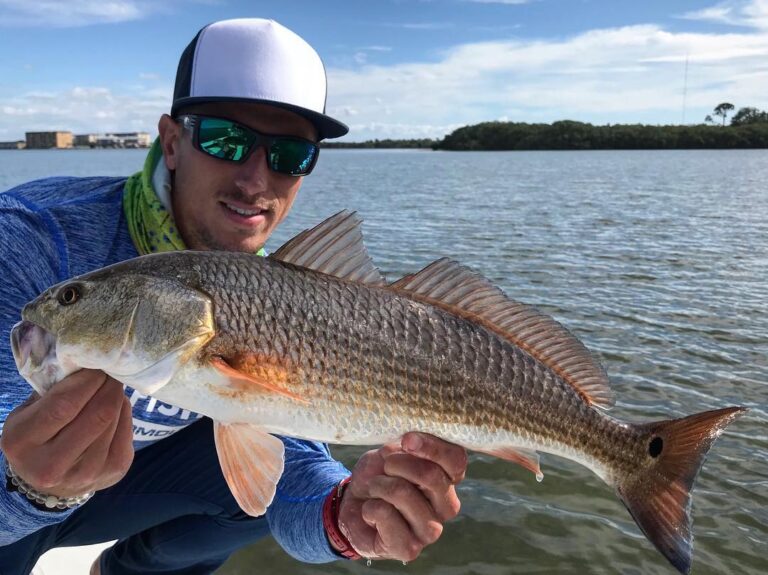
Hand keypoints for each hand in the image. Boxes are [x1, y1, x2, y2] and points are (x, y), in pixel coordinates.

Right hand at [1, 369, 133, 497]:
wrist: (50, 482)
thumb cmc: (38, 436)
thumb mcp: (28, 413)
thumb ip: (51, 390)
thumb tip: (86, 362)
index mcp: (22, 442)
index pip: (64, 405)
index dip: (87, 380)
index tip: (95, 365)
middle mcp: (51, 465)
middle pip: (97, 414)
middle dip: (108, 386)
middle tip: (109, 371)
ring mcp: (85, 473)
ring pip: (113, 421)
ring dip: (116, 397)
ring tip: (110, 386)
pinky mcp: (112, 472)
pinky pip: (127, 431)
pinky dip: (124, 411)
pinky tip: (116, 405)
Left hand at [337, 432, 466, 561]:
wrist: (352, 507)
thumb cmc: (378, 476)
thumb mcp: (390, 452)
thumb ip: (406, 447)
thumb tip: (410, 442)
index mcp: (448, 480)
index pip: (456, 460)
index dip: (433, 447)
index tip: (407, 440)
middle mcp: (446, 506)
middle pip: (431, 476)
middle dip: (398, 463)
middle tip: (385, 466)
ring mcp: (431, 530)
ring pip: (404, 493)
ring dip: (380, 485)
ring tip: (374, 489)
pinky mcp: (410, 549)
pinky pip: (386, 515)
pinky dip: (370, 507)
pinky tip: (371, 512)